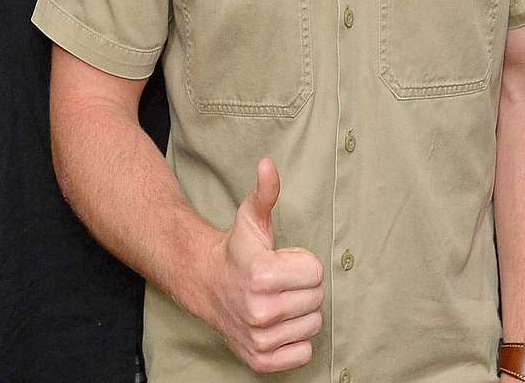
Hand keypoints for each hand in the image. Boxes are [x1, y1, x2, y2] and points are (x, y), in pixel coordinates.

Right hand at [205, 158, 324, 373]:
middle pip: (317, 298)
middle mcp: (260, 311)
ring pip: (313, 325)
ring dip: (302, 312)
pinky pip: (303, 354)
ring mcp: (259, 339)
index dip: (304, 263)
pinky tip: (281, 324)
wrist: (207, 284)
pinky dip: (297, 340)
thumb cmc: (237, 249)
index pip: (316, 272)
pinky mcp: (259, 360)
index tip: (284, 260)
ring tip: (280, 300)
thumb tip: (268, 164)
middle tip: (282, 281)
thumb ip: (265, 191)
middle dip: (304, 286)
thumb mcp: (251, 216)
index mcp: (263, 275)